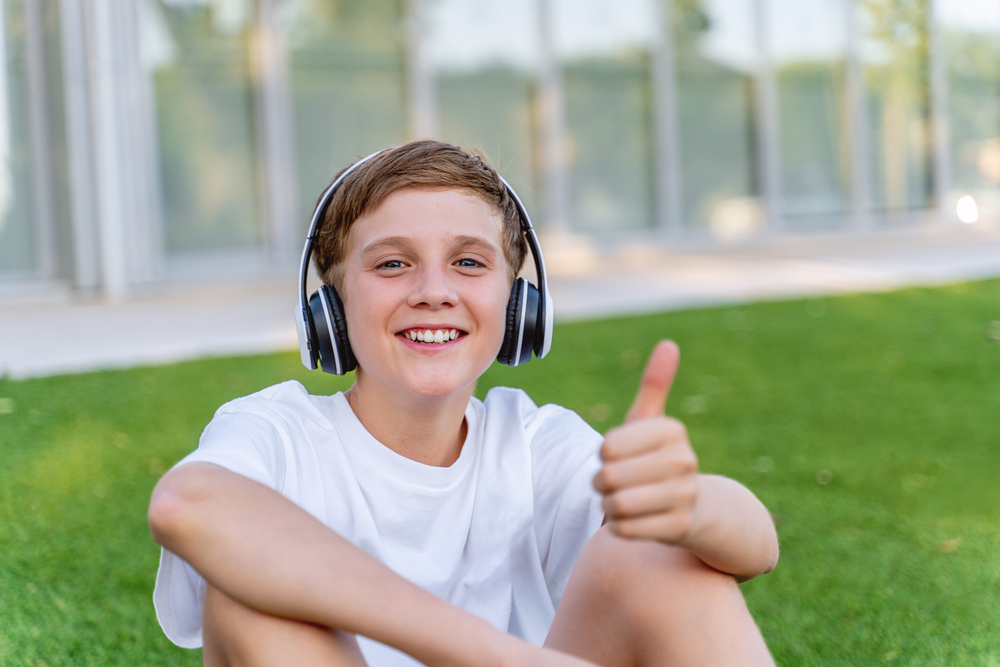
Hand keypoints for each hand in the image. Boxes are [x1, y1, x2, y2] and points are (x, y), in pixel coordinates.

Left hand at [592, 340, 699, 544]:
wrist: (692, 508)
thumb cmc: (656, 459)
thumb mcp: (651, 422)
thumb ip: (655, 384)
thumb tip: (669, 344)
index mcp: (672, 430)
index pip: (608, 446)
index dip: (603, 455)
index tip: (618, 457)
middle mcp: (684, 461)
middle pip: (609, 476)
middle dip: (602, 482)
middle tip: (615, 483)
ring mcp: (684, 496)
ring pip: (616, 504)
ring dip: (610, 505)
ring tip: (622, 500)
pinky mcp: (678, 528)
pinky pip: (625, 529)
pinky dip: (620, 526)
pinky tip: (634, 520)